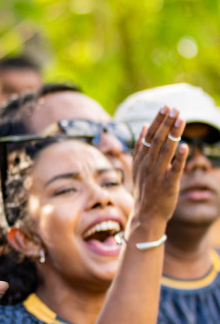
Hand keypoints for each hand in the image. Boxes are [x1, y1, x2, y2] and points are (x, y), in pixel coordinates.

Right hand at [129, 106, 186, 233]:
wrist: (146, 215)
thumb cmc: (145, 191)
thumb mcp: (138, 168)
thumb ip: (141, 148)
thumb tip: (145, 126)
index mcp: (140, 161)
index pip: (149, 136)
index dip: (157, 121)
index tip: (165, 108)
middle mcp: (147, 165)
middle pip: (157, 140)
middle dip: (166, 123)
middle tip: (175, 109)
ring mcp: (157, 174)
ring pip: (166, 150)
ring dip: (173, 134)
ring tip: (181, 120)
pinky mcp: (168, 184)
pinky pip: (174, 169)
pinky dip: (179, 158)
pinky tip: (185, 146)